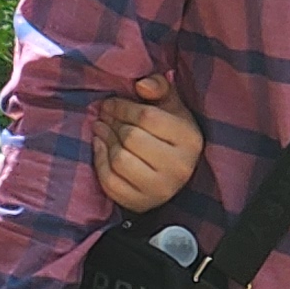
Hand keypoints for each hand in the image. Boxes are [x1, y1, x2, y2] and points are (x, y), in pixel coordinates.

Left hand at [95, 74, 204, 213]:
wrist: (172, 176)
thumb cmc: (169, 135)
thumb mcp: (171, 107)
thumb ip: (160, 88)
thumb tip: (141, 85)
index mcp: (189, 138)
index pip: (147, 117)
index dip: (123, 107)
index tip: (110, 103)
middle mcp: (179, 166)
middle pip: (131, 138)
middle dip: (113, 123)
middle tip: (103, 115)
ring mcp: (160, 188)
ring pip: (120, 159)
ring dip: (105, 140)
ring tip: (100, 129)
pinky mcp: (141, 203)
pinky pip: (110, 181)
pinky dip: (100, 161)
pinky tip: (100, 146)